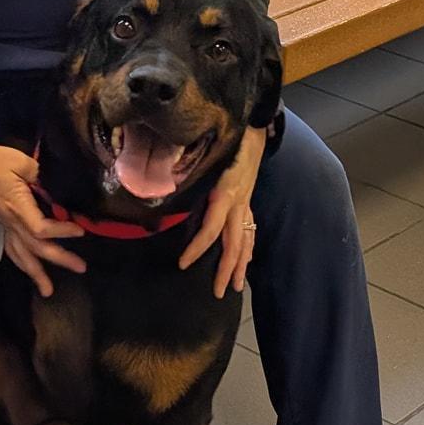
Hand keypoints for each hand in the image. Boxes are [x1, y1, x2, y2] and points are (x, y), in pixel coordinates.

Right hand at [0, 144, 83, 297]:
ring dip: (36, 274)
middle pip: (36, 248)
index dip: (61, 232)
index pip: (41, 229)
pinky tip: (30, 271)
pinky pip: (12, 250)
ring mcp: (5, 226)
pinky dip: (22, 263)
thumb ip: (42, 175)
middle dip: (59, 259)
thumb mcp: (21, 161)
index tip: (80, 230)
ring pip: (21, 256)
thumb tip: (56, 187)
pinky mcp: (2, 225)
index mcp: (18, 207)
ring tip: (48, 290)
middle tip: (80, 267)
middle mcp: (11, 222)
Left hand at [180, 126, 266, 296]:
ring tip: (235, 286)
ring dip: (240, 266)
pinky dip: (248, 249)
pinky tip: (244, 262)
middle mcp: (238, 204)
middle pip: (234, 244)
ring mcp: (246, 204)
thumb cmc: (225, 144)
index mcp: (225, 195)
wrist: (252, 132)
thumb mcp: (205, 163)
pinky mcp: (248, 202)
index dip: (197, 248)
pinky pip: (250, 231)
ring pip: (245, 241)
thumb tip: (171, 200)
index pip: (211, 229)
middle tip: (216, 292)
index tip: (183, 264)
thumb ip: (191, 182)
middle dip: (225, 270)